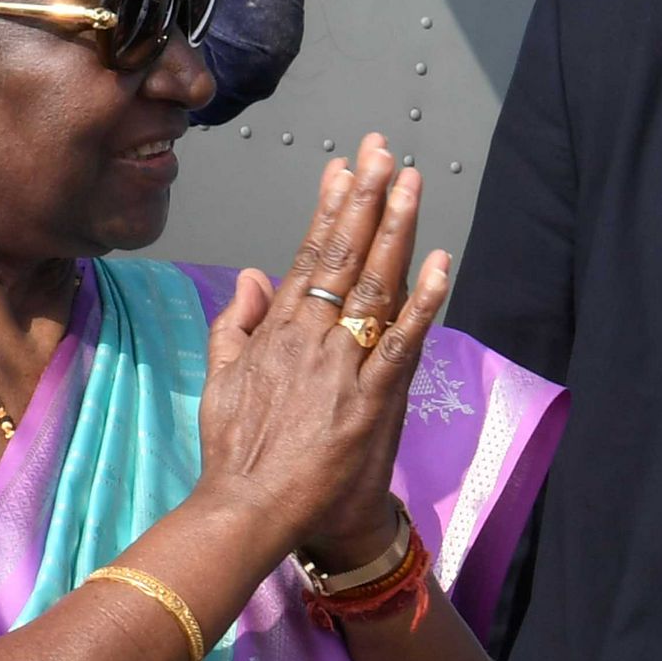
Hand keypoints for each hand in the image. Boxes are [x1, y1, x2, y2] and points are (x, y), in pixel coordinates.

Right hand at [193, 133, 454, 569]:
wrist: (251, 510)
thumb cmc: (240, 453)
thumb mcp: (222, 379)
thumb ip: (235, 324)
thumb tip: (252, 276)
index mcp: (279, 331)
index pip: (311, 253)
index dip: (333, 207)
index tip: (347, 167)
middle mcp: (312, 338)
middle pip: (345, 255)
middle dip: (366, 198)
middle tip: (384, 151)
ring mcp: (342, 366)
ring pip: (374, 285)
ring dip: (395, 230)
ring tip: (411, 183)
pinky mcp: (370, 400)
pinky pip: (402, 343)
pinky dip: (422, 303)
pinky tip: (439, 265)